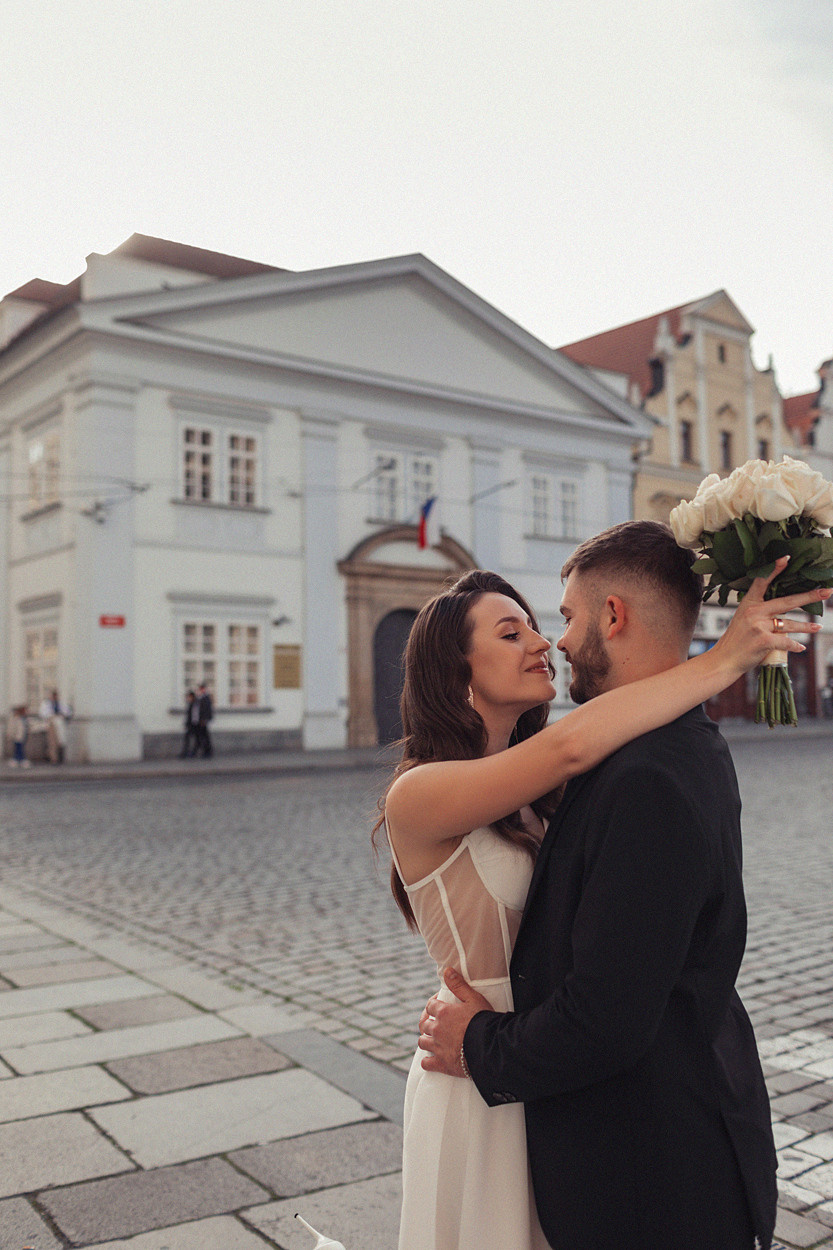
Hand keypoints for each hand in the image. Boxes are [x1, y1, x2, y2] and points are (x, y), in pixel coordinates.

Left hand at [418, 968, 493, 1076]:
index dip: (434, 1004)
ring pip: (422, 1042)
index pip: (430, 1006)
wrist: (490, 1047)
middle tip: (436, 1023)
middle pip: (424, 1024)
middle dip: (429, 1022)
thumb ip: (459, 985)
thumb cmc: (484, 1021)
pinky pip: (427, 1063)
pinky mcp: (442, 1064)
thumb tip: (447, 970)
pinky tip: (431, 1060)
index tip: (441, 1005)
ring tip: (433, 1039)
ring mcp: (438, 1047)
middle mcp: (436, 1030)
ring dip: (426, 1040)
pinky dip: (427, 1061)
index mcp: (443, 1013)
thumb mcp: (474, 998)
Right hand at [715, 556, 829, 674]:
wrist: (724, 660)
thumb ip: (761, 612)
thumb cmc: (736, 641)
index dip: (774, 569)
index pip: (762, 581)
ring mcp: (759, 625)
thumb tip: (784, 611)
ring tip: (818, 627)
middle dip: (809, 596)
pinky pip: (786, 641)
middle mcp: (754, 611)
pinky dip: (795, 646)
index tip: (786, 558)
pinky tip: (800, 647)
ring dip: (806, 627)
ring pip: (790, 624)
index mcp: (749, 603)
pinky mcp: (763, 640)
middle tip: (827, 592)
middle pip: (787, 601)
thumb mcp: (744, 620)